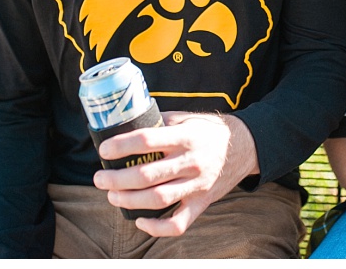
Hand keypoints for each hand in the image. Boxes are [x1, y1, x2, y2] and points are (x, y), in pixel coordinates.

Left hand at [92, 112, 257, 236]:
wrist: (246, 147)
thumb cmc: (210, 130)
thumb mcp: (188, 118)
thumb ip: (161, 122)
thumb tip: (128, 123)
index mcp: (186, 137)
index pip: (147, 140)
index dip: (121, 146)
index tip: (104, 150)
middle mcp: (191, 162)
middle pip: (147, 175)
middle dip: (117, 178)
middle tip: (99, 177)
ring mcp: (197, 185)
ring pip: (158, 199)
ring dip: (129, 200)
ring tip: (112, 195)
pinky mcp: (202, 203)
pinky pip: (178, 223)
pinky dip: (156, 227)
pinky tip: (140, 220)